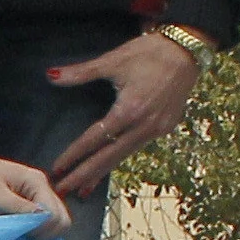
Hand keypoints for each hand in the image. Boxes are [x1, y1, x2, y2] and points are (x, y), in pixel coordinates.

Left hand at [0, 155, 71, 236]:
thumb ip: (19, 209)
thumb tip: (44, 221)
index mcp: (36, 182)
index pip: (55, 214)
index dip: (42, 230)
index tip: (21, 234)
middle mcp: (42, 187)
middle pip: (61, 218)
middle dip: (45, 233)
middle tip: (22, 236)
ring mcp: (37, 195)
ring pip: (54, 221)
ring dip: (40, 233)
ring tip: (19, 235)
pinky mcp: (30, 203)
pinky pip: (42, 221)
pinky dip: (35, 231)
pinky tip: (20, 233)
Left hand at [40, 27, 204, 196]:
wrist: (188, 49)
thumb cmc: (150, 53)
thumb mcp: (113, 60)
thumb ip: (81, 72)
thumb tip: (51, 74)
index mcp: (130, 109)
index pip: (95, 139)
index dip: (74, 154)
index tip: (57, 168)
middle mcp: (145, 125)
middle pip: (108, 157)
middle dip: (85, 175)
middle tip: (63, 191)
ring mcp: (157, 129)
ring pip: (123, 156)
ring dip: (102, 172)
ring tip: (84, 189)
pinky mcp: (165, 127)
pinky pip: (136, 148)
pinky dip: (119, 159)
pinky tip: (108, 167)